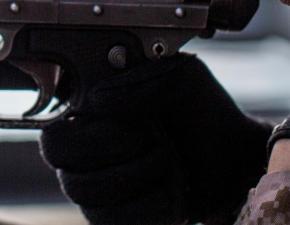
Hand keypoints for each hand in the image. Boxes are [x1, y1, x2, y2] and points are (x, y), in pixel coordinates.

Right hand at [39, 53, 271, 224]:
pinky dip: (149, 206)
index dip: (85, 136)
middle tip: (148, 140)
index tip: (130, 127)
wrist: (237, 157)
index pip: (53, 138)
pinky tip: (172, 191)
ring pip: (87, 200)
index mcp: (91, 119)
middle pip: (66, 174)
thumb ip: (138, 83)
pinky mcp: (123, 218)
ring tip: (167, 161)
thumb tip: (96, 101)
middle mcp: (89, 158)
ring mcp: (104, 193)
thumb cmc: (202, 111)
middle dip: (111, 157)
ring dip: (136, 177)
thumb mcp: (179, 78)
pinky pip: (112, 222)